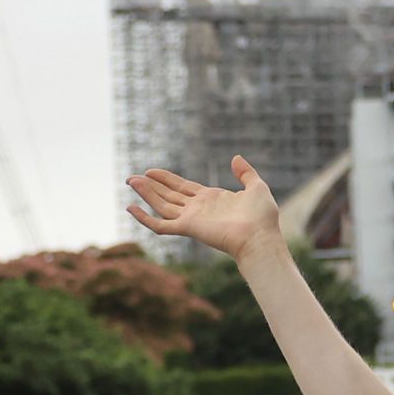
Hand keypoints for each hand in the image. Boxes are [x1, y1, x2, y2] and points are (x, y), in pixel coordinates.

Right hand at [127, 156, 281, 263]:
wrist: (260, 236)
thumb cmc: (262, 217)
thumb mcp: (257, 187)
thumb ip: (246, 172)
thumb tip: (235, 158)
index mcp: (211, 199)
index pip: (182, 187)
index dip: (166, 179)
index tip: (151, 171)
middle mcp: (198, 209)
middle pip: (168, 195)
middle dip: (151, 185)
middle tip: (132, 177)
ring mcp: (191, 218)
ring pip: (161, 205)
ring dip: (146, 194)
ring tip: (131, 181)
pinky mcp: (188, 228)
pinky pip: (160, 224)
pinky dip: (144, 218)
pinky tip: (131, 208)